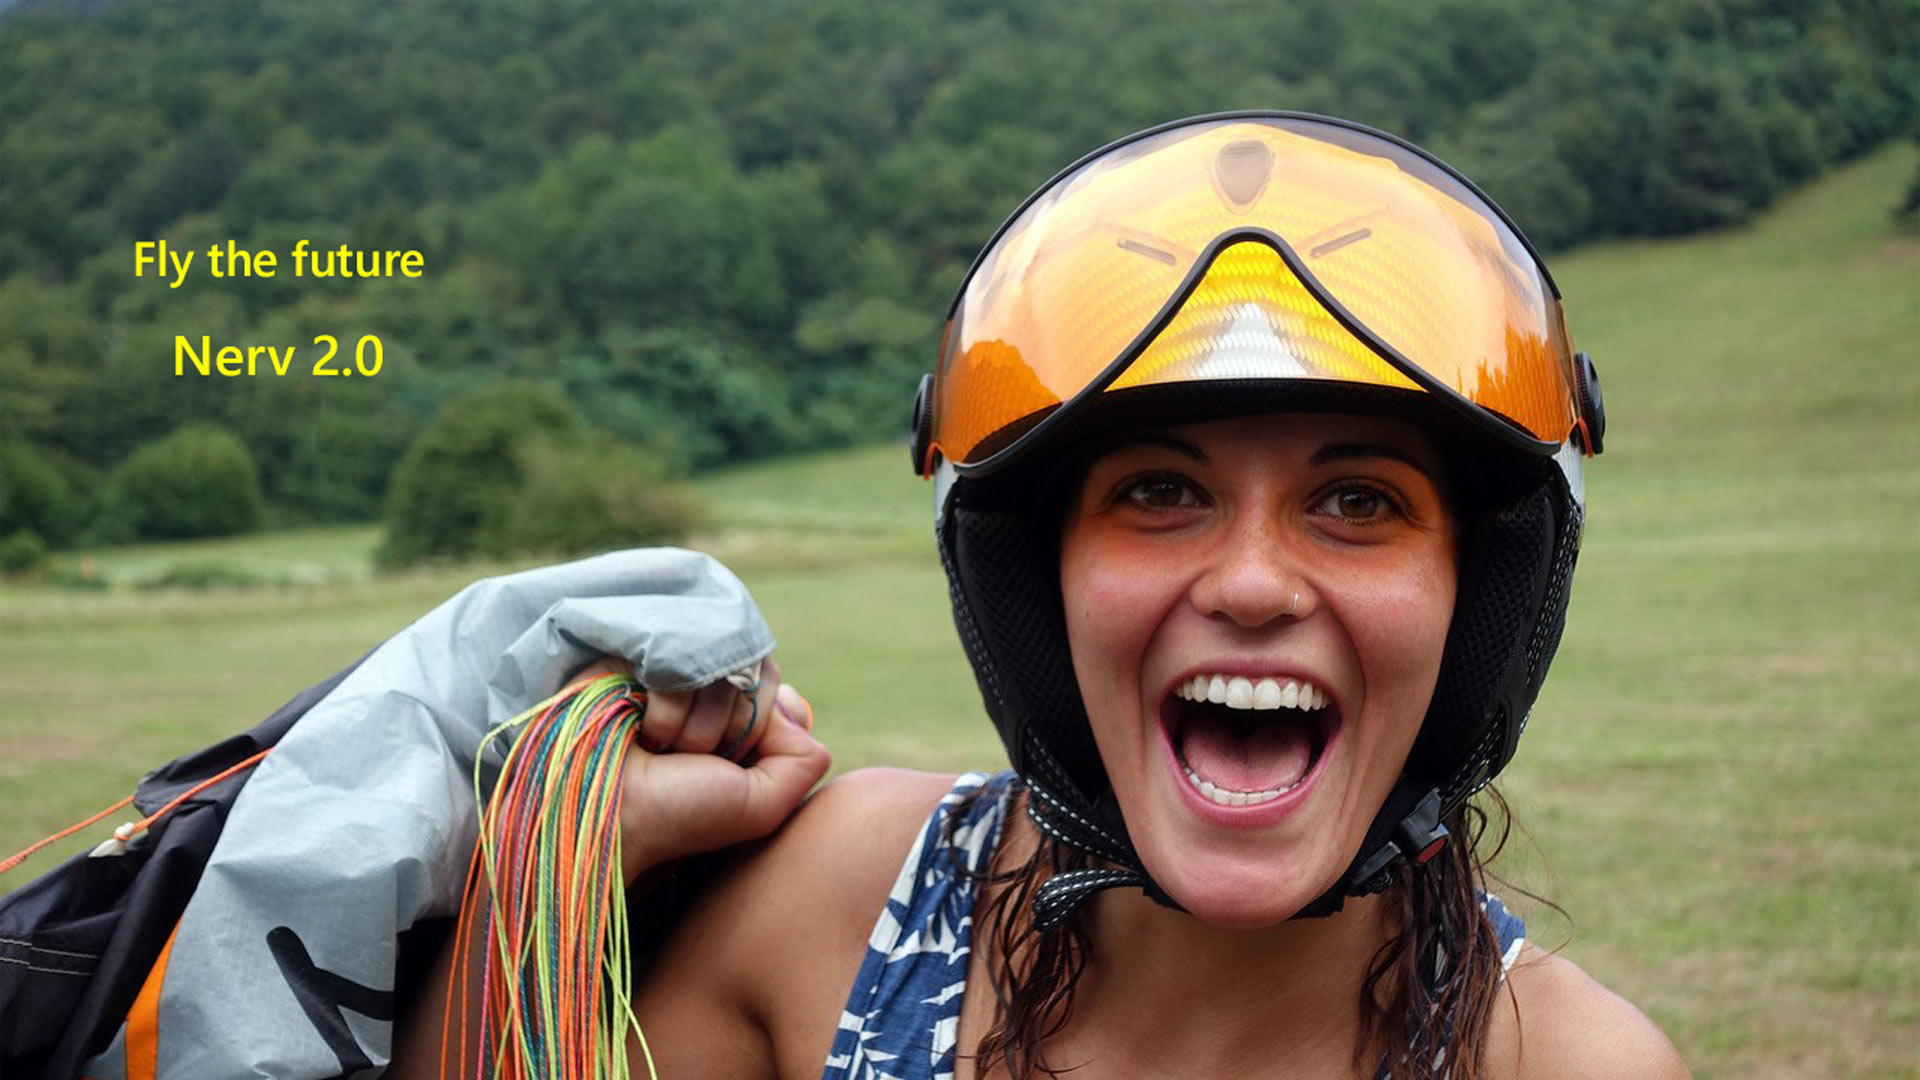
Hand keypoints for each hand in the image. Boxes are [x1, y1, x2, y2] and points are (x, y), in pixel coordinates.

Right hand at [570, 657, 829, 884]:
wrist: (609, 816)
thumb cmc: (679, 815)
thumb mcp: (761, 805)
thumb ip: (802, 760)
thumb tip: (793, 703)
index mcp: (730, 716)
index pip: (769, 679)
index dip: (758, 719)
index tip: (727, 760)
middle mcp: (699, 689)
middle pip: (747, 667)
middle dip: (728, 725)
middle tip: (691, 758)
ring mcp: (664, 670)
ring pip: (712, 663)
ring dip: (692, 722)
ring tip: (661, 749)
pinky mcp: (629, 657)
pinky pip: (675, 657)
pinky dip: (666, 704)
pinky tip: (642, 731)